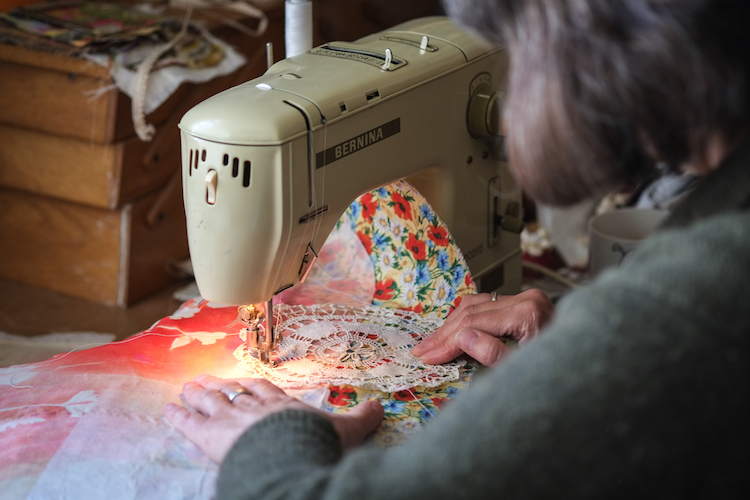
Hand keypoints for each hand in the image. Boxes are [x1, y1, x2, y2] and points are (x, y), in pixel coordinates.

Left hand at [164, 374, 383, 462]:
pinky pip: (189, 424)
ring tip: (186, 388)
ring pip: (210, 402)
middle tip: (204, 380)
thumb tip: (381, 407)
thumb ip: (360, 419)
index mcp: (281, 404)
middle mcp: (253, 407)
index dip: (250, 385)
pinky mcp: (211, 437)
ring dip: (197, 394)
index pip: (262, 389)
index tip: (241, 380)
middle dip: (218, 386)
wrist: (290, 456)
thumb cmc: (315, 442)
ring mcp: (230, 419)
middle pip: (232, 392)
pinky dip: (177, 417)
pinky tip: (167, 411)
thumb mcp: (345, 431)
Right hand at [412, 289, 553, 365]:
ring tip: (432, 344)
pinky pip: (487, 305)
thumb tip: (463, 338)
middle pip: (472, 311)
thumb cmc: (562, 373)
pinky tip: (453, 330)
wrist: (591, 366)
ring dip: (452, 324)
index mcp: (528, 313)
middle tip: (422, 351)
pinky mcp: (524, 303)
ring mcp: (526, 298)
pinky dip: (467, 316)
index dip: (447, 341)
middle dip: (444, 334)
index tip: (427, 356)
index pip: (475, 323)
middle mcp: (526, 299)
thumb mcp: (525, 371)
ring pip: (476, 304)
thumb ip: (494, 355)